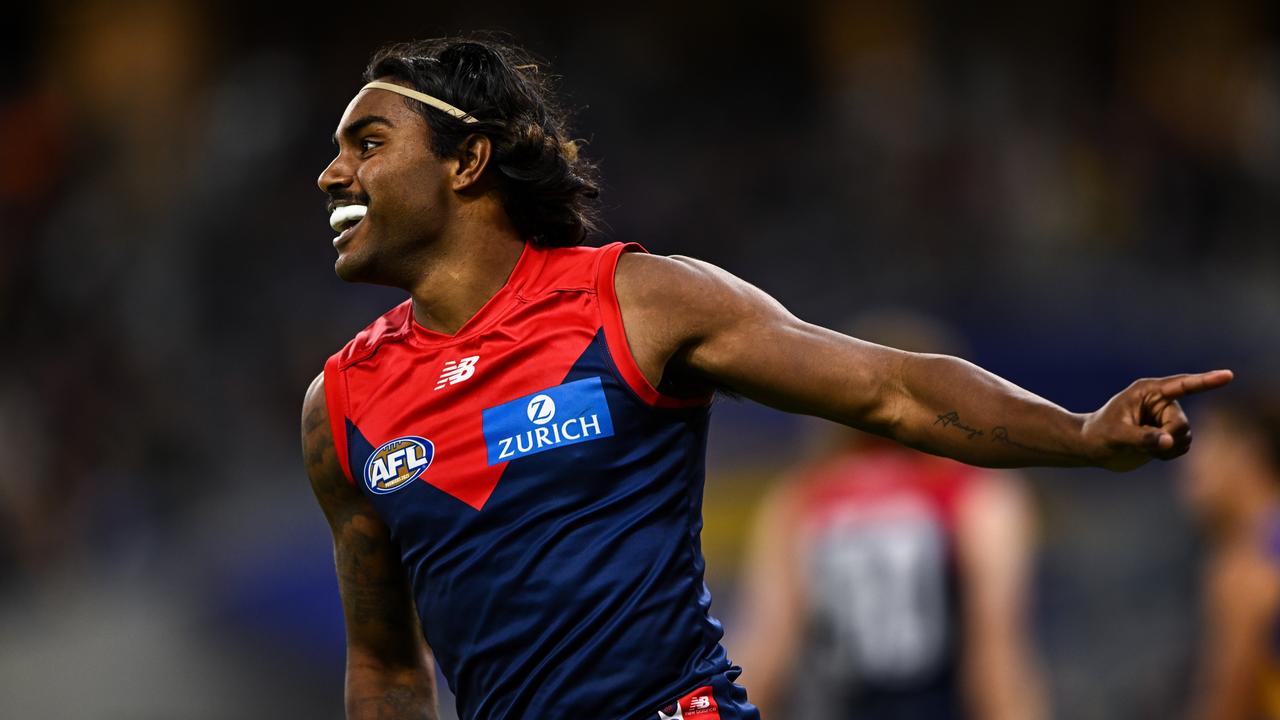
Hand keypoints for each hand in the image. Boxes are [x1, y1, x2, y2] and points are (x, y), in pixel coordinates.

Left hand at [1082, 370, 1233, 471]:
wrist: (1091, 448)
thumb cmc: (1098, 435)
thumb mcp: (1117, 436)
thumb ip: (1143, 438)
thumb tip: (1170, 442)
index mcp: (1148, 392)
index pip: (1182, 385)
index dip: (1206, 381)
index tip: (1228, 376)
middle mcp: (1161, 402)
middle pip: (1182, 424)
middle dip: (1168, 439)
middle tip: (1146, 445)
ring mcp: (1166, 418)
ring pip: (1185, 436)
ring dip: (1168, 448)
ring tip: (1143, 447)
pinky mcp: (1168, 433)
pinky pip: (1182, 446)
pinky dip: (1169, 454)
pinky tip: (1151, 452)